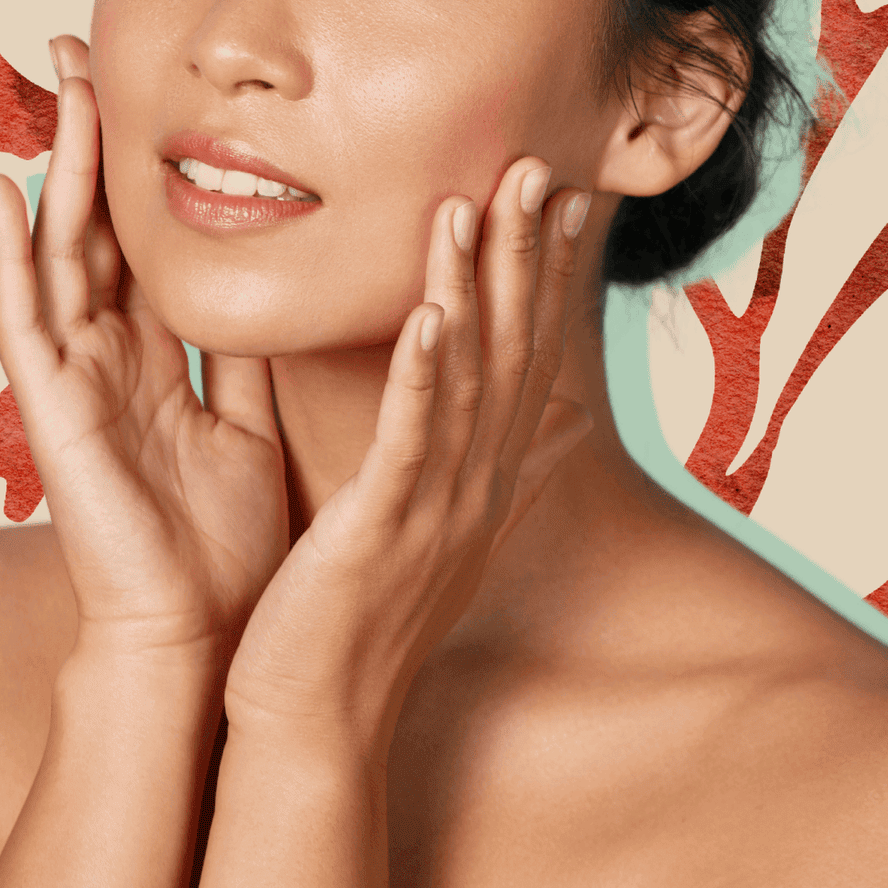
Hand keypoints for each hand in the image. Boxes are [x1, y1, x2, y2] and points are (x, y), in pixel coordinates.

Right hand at [0, 35, 288, 658]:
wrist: (200, 635)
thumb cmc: (221, 541)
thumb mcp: (248, 420)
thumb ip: (248, 352)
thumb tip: (280, 281)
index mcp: (155, 359)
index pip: (140, 242)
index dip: (138, 170)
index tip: (145, 92)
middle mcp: (106, 357)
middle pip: (93, 228)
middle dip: (89, 142)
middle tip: (85, 52)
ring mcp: (73, 381)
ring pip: (59, 253)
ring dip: (57, 169)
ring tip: (58, 84)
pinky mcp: (52, 414)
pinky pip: (24, 323)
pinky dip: (12, 258)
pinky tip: (7, 192)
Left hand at [220, 157, 594, 754]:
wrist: (316, 720)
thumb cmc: (365, 616)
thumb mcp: (446, 529)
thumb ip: (504, 467)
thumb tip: (571, 425)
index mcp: (483, 475)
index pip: (528, 355)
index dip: (548, 275)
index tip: (563, 198)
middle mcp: (476, 483)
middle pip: (514, 349)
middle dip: (526, 255)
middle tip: (538, 167)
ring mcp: (436, 506)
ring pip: (468, 375)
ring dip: (477, 284)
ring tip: (481, 201)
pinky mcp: (382, 528)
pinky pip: (410, 436)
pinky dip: (423, 371)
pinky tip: (430, 311)